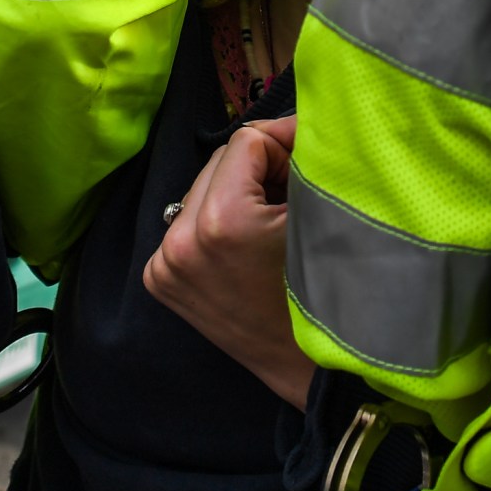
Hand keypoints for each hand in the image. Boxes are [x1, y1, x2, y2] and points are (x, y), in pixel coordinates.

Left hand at [145, 115, 312, 408]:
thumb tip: (296, 121)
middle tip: (296, 193)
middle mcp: (180, 241)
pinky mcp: (161, 279)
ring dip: (237, 191)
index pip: (248, 140)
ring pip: (204, 188)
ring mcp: (165, 263)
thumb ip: (304, 160)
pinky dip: (216, 220)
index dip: (284, 145)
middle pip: (221, 160)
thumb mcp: (320, 216)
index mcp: (220, 221)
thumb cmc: (329, 292)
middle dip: (260, 168)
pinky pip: (189, 221)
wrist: (311, 369)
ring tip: (273, 220)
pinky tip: (246, 245)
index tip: (310, 163)